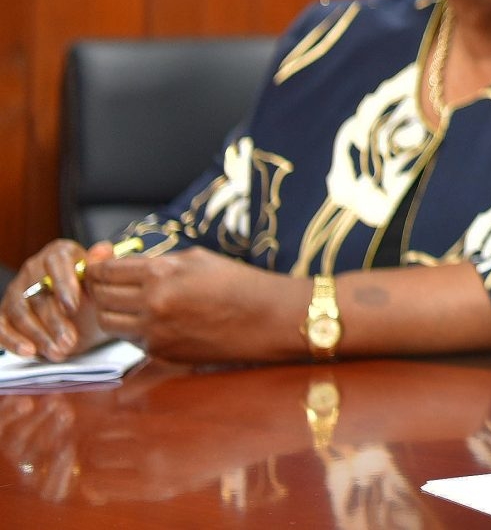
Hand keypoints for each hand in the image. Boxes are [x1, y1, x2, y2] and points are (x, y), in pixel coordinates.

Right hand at [0, 240, 110, 360]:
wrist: (83, 303)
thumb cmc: (92, 286)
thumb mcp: (101, 275)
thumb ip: (103, 263)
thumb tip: (102, 251)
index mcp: (58, 253)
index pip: (57, 264)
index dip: (64, 285)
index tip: (73, 307)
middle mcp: (34, 268)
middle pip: (38, 293)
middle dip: (54, 321)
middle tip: (70, 341)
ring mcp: (17, 290)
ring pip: (20, 312)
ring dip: (38, 335)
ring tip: (57, 351)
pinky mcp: (5, 311)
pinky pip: (2, 326)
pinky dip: (13, 340)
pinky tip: (29, 351)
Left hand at [87, 248, 302, 363]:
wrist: (270, 319)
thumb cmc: (239, 282)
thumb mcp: (196, 258)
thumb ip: (156, 262)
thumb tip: (121, 264)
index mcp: (161, 273)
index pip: (106, 271)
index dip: (97, 267)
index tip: (98, 265)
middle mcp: (153, 304)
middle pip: (100, 298)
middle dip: (101, 289)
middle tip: (110, 283)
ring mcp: (155, 333)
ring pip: (109, 324)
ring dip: (114, 312)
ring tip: (131, 303)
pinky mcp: (162, 353)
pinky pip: (132, 340)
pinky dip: (135, 329)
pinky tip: (156, 320)